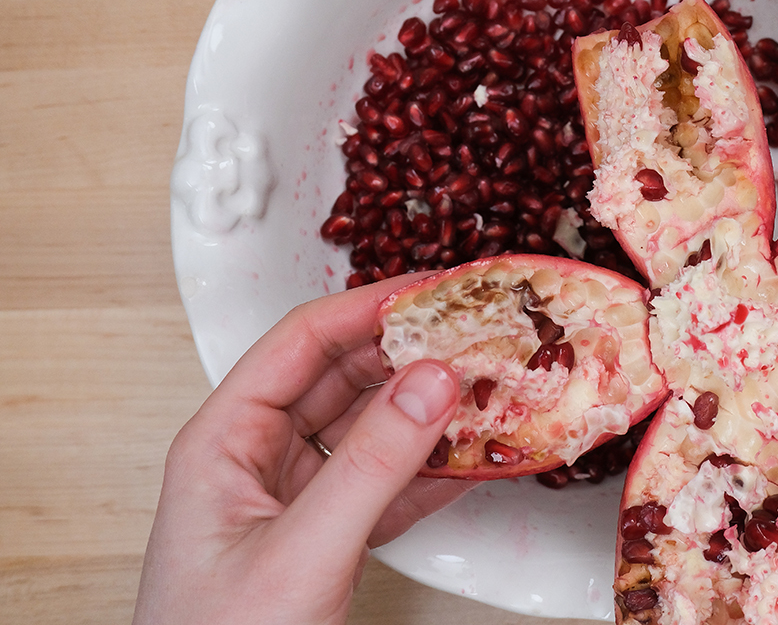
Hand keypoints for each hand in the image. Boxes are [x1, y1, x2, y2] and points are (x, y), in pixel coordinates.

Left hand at [134, 276, 470, 624]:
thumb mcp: (300, 552)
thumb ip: (371, 465)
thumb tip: (432, 382)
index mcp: (224, 440)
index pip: (302, 343)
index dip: (369, 308)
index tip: (436, 291)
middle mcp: (257, 457)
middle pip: (342, 376)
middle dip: (410, 354)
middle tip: (476, 334)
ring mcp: (295, 497)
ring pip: (371, 428)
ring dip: (428, 410)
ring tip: (487, 386)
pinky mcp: (328, 535)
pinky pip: (388, 482)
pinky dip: (432, 468)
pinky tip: (473, 456)